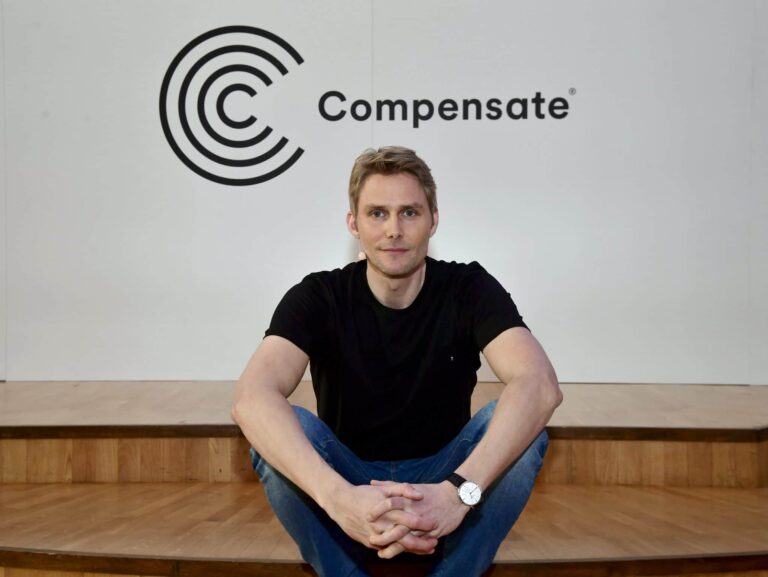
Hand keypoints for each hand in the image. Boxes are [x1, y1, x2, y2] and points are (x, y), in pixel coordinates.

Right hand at [323, 483, 437, 553]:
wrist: (340, 503)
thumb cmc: (363, 494)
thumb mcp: (383, 488)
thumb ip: (402, 489)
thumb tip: (419, 494)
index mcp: (388, 512)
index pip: (410, 521)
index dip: (424, 525)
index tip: (435, 525)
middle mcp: (383, 527)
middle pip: (407, 539)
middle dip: (423, 542)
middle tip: (435, 542)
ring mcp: (376, 537)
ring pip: (398, 547)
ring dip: (414, 549)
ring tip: (426, 549)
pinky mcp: (370, 543)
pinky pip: (387, 550)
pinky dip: (398, 551)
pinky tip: (408, 551)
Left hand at [367, 480, 469, 558]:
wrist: (455, 497)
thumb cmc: (431, 491)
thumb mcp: (410, 486)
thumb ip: (390, 485)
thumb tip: (372, 483)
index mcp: (409, 499)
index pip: (390, 503)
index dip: (378, 510)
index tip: (367, 517)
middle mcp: (415, 513)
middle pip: (397, 525)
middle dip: (383, 535)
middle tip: (370, 540)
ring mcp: (424, 525)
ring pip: (407, 539)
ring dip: (394, 548)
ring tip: (382, 554)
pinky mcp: (432, 534)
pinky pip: (419, 545)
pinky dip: (409, 551)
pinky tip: (401, 555)